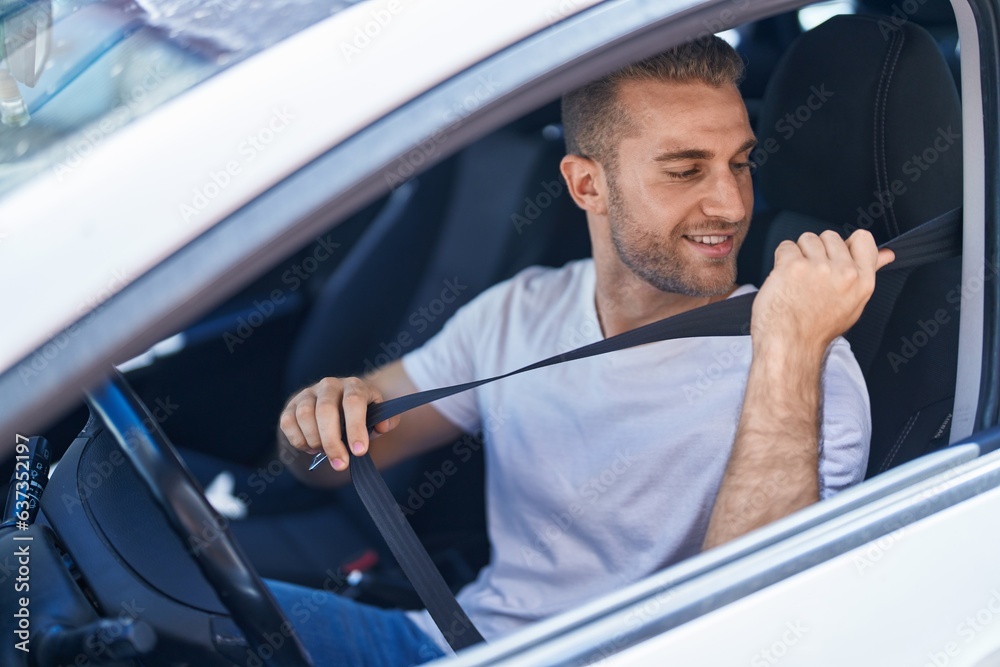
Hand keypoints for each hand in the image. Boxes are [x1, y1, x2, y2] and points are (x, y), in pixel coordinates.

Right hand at [279, 377, 399, 470]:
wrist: (338, 407)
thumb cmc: (360, 415)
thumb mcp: (377, 415)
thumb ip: (386, 421)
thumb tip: (382, 427)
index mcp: (354, 385)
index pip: (354, 402)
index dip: (356, 428)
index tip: (360, 452)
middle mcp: (329, 385)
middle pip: (325, 410)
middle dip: (332, 442)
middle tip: (340, 464)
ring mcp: (308, 393)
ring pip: (304, 416)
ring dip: (315, 440)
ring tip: (325, 452)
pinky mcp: (291, 405)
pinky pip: (288, 423)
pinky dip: (298, 440)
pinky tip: (311, 447)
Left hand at [752, 229, 894, 353]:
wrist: (790, 345)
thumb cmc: (817, 329)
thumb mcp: (853, 303)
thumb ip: (868, 273)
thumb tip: (886, 254)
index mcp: (863, 281)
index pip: (863, 239)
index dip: (845, 244)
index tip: (834, 258)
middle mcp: (844, 272)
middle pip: (830, 236)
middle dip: (817, 251)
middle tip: (811, 278)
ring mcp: (819, 267)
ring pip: (807, 239)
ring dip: (798, 254)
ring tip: (797, 280)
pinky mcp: (794, 266)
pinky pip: (786, 246)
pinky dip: (781, 260)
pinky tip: (784, 279)